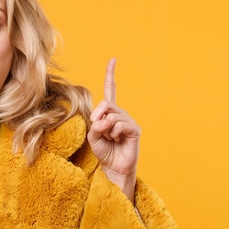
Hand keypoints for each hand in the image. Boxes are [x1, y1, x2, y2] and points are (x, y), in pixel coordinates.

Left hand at [87, 58, 139, 201]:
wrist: (113, 168)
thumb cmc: (103, 151)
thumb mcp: (93, 136)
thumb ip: (95, 125)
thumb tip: (104, 119)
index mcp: (109, 112)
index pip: (111, 90)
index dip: (111, 75)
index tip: (113, 60)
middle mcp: (120, 113)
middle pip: (106, 103)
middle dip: (97, 115)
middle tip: (97, 127)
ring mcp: (128, 120)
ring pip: (112, 115)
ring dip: (106, 128)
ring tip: (110, 138)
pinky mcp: (134, 129)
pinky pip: (120, 124)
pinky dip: (114, 132)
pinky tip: (117, 139)